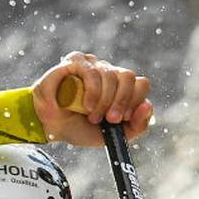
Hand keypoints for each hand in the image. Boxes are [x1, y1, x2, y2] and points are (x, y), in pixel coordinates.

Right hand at [31, 51, 153, 145]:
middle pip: (128, 77)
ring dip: (103, 101)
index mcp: (120, 87)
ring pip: (111, 75)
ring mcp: (92, 65)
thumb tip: (147, 105)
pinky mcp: (74, 62)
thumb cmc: (79, 129)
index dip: (135, 101)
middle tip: (110, 119)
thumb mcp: (112, 136)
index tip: (122, 119)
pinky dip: (92, 91)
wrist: (51, 128)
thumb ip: (136, 127)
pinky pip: (92, 71)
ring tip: (91, 116)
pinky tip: (85, 105)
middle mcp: (108, 72)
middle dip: (121, 102)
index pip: (140, 84)